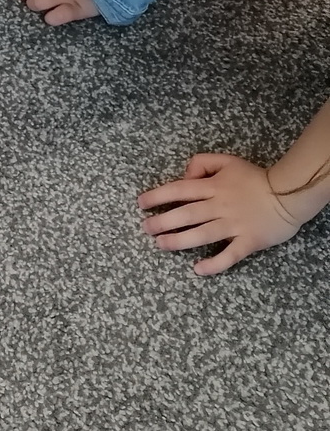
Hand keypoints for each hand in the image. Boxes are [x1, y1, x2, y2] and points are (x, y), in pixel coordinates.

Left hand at [139, 153, 300, 274]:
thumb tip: (185, 175)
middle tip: (145, 228)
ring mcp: (234, 225)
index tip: (141, 204)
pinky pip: (229, 255)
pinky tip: (198, 269)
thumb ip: (202, 164)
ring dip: (178, 241)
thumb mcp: (227, 161)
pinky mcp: (248, 241)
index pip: (179, 190)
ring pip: (201, 234)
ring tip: (161, 245)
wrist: (289, 194)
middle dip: (162, 221)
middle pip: (186, 214)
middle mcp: (219, 206)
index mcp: (213, 187)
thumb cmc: (255, 178)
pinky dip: (214, 263)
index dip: (157, 196)